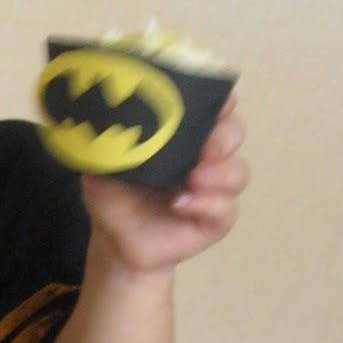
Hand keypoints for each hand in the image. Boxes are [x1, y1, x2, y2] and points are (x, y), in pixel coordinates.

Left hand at [80, 97, 247, 275]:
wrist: (115, 242)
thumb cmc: (114, 195)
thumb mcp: (104, 163)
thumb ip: (110, 139)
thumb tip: (111, 114)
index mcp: (184, 135)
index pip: (213, 108)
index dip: (221, 101)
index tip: (218, 102)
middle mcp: (205, 157)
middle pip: (233, 134)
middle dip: (224, 137)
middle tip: (205, 147)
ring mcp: (214, 189)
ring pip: (237, 172)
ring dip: (219, 173)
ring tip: (192, 178)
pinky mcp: (216, 220)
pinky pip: (226, 209)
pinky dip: (207, 204)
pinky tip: (181, 204)